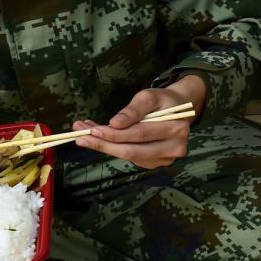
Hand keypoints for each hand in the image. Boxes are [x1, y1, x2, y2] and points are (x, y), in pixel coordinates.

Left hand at [75, 75, 207, 169]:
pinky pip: (134, 159)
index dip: (114, 134)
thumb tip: (114, 124)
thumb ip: (132, 110)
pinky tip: (104, 140)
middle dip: (104, 145)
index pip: (139, 134)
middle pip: (133, 151)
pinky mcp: (159, 163)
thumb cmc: (162, 101)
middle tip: (81, 138)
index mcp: (176, 128)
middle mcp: (175, 147)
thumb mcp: (148, 96)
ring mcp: (168, 158)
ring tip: (87, 136)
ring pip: (131, 157)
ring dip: (106, 147)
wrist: (178, 109)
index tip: (92, 130)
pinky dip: (116, 150)